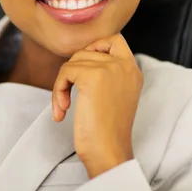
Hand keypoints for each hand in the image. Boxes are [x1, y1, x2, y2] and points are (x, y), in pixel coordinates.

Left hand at [52, 34, 142, 177]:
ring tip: (64, 106)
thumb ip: (106, 72)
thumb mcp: (114, 93)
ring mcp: (110, 68)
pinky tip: (63, 110)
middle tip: (67, 98)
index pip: (114, 39)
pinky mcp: (93, 76)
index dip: (93, 49)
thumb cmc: (106, 131)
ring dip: (62, 84)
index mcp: (133, 70)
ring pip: (73, 61)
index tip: (82, 74)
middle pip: (86, 51)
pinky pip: (65, 72)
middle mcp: (125, 65)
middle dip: (71, 73)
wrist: (108, 151)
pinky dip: (58, 90)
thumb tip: (79, 57)